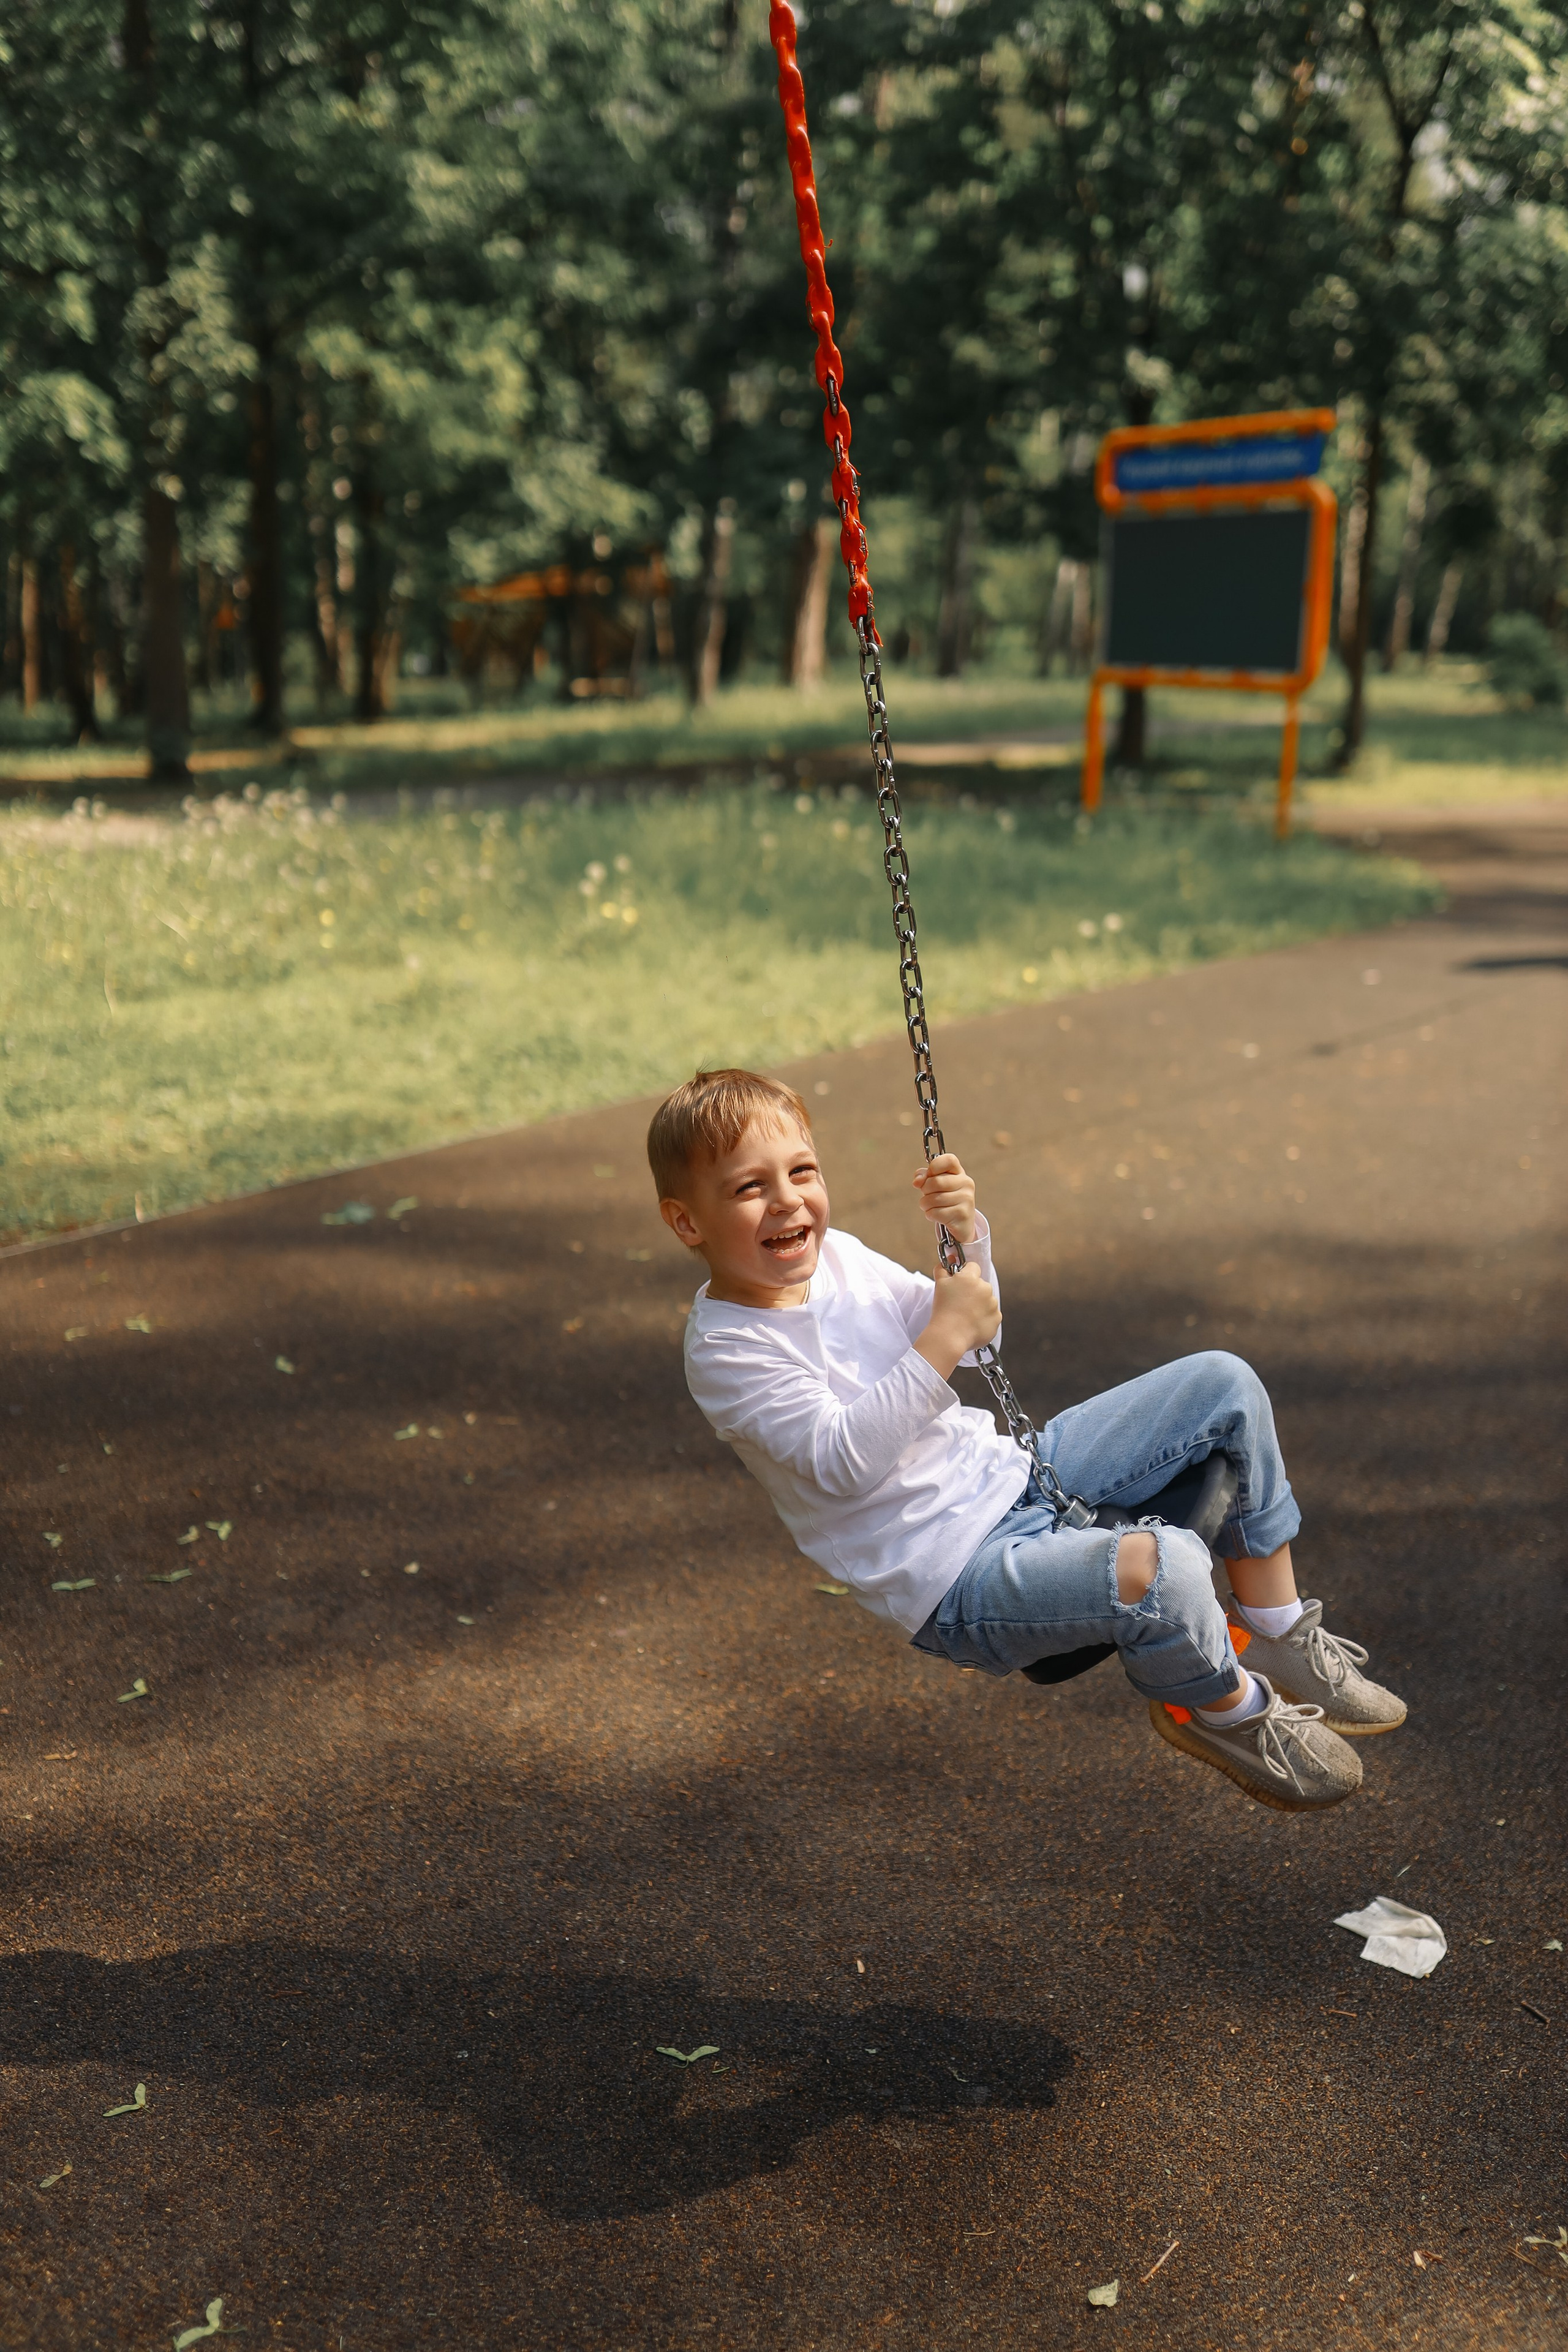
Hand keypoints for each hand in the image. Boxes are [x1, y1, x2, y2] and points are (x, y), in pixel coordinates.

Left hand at [911, 1152, 976, 1245]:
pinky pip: (935, 1213)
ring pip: (933, 1199)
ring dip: (926, 1204)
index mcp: (959, 1172)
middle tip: (929, 1195)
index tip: (930, 1175)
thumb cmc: (946, 1199)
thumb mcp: (935, 1184)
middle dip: (925, 1190)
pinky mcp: (962, 1214)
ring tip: (932, 1206)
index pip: (948, 1160)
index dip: (934, 1166)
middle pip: (935, 1182)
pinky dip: (930, 1215)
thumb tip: (917, 1181)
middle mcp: (966, 1183)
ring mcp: (966, 1199)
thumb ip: (924, 1176)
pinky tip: (938, 1215)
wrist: (962, 1223)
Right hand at [913, 1259, 999, 1380]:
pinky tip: (972, 1324)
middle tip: (960, 1303)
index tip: (960, 1284)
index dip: (965, 1274)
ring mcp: (993, 1304)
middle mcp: (985, 1288)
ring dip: (979, 1306)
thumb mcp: (939, 1285)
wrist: (950, 1335)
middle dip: (973, 1292)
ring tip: (965, 1316)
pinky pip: (991, 1316)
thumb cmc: (943, 1310)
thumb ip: (943, 1270)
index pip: (973, 1267)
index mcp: (971, 1278)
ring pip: (987, 1301)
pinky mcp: (997, 1319)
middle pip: (981, 1285)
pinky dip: (984, 1319)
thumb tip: (946, 1263)